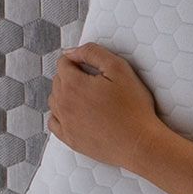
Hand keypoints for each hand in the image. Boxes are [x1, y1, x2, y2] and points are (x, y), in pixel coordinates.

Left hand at [48, 42, 166, 174]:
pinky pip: (54, 121)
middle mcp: (62, 103)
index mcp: (72, 84)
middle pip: (58, 80)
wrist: (138, 142)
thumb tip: (72, 51)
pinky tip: (78, 114)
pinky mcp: (68, 138)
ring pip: (55, 100)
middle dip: (73, 76)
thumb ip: (94, 53)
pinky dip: (62, 115)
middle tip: (97, 82)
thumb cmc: (133, 106)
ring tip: (90, 97)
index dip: (79, 60)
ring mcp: (63, 122)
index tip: (95, 68)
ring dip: (67, 94)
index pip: (63, 63)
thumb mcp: (120, 69)